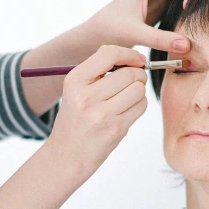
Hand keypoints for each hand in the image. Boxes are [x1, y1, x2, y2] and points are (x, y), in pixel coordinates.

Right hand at [45, 45, 147, 174]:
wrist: (67, 155)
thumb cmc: (75, 119)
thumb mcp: (76, 90)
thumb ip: (99, 71)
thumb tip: (135, 58)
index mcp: (75, 80)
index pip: (109, 53)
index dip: (129, 54)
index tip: (137, 59)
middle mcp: (86, 96)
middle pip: (130, 73)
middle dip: (138, 75)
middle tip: (134, 81)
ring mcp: (101, 114)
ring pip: (138, 89)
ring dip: (139, 91)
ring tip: (127, 98)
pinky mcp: (115, 129)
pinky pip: (141, 106)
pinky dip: (139, 105)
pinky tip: (126, 111)